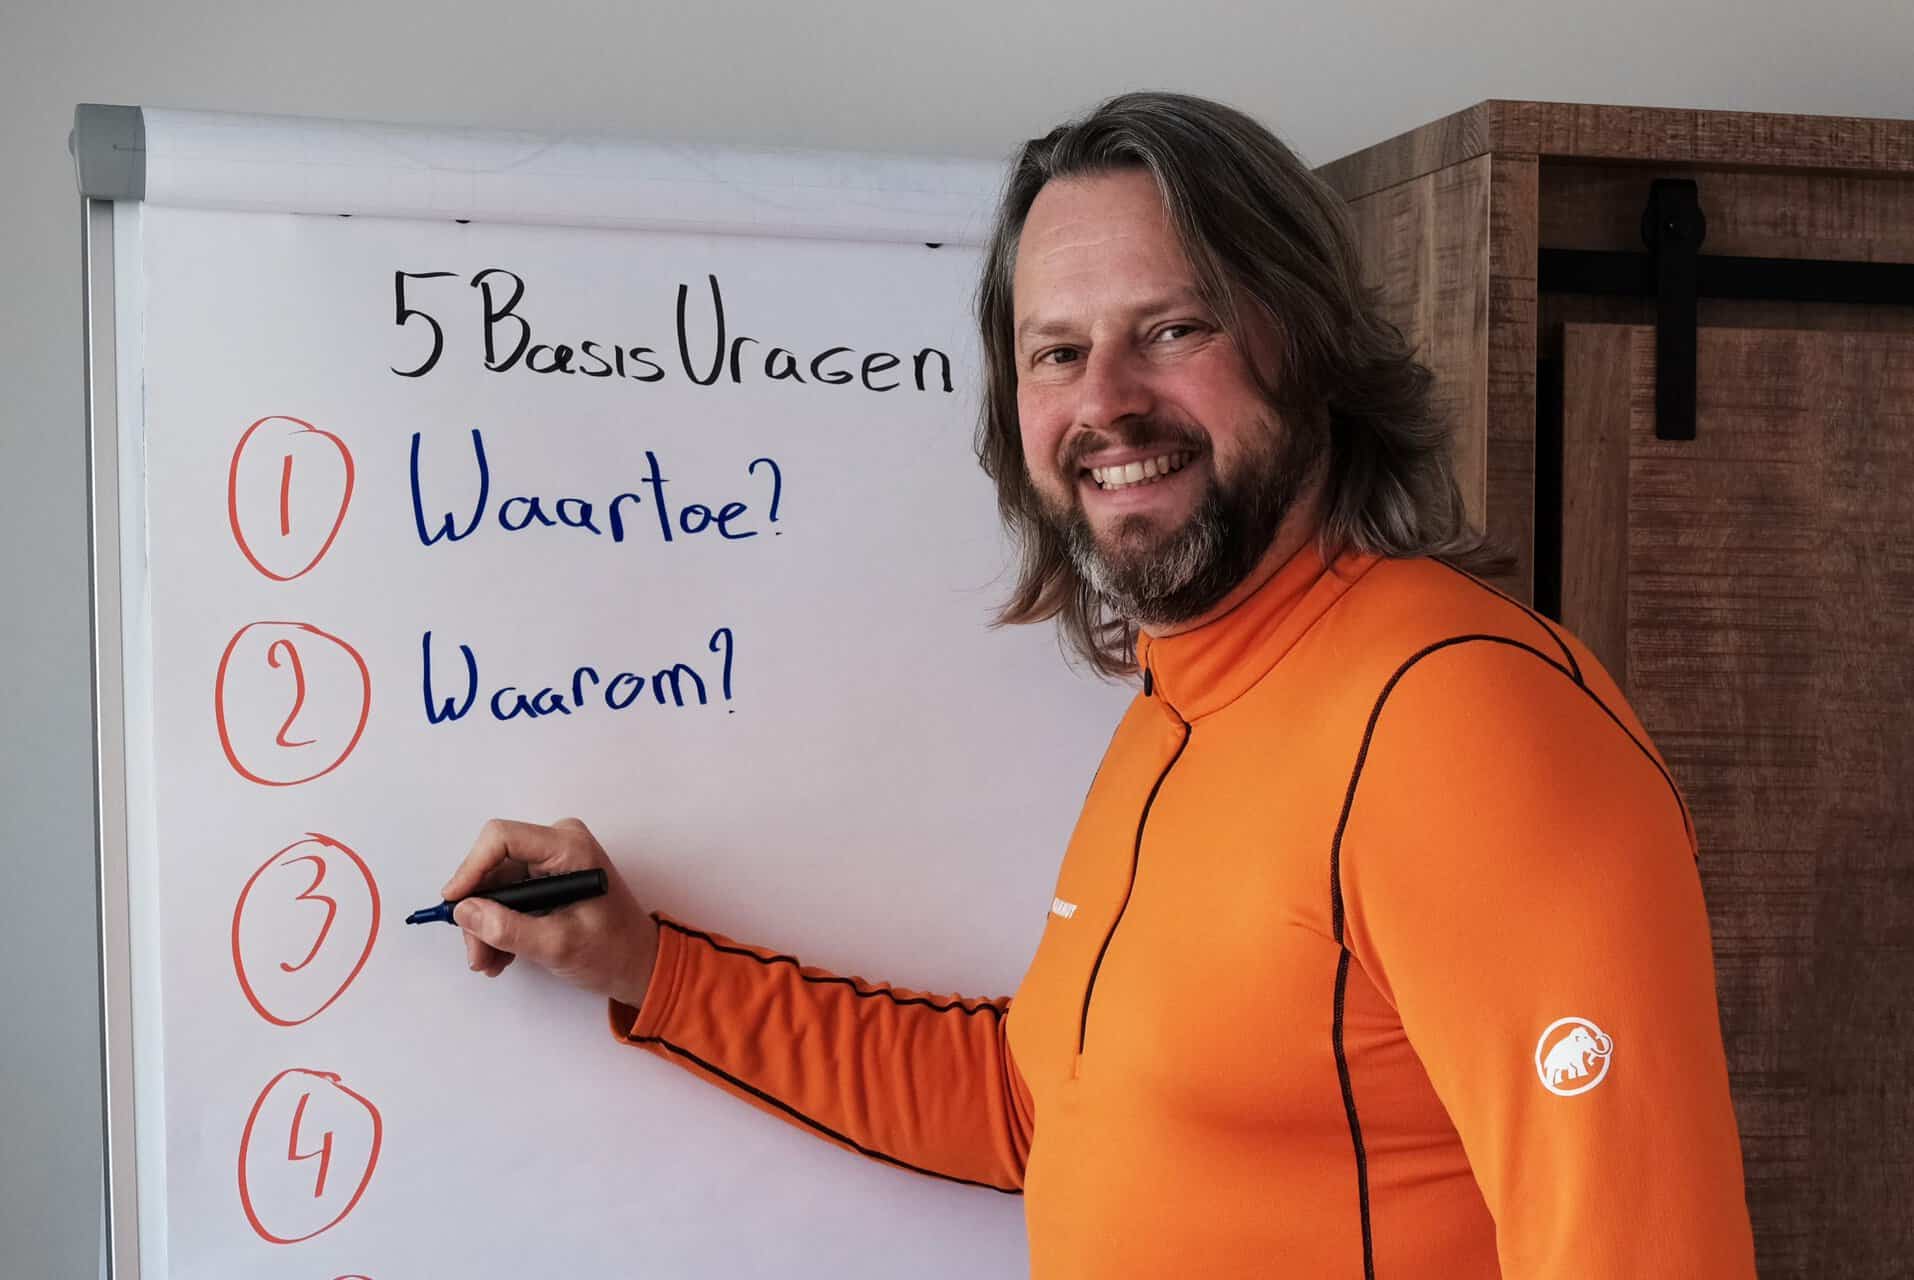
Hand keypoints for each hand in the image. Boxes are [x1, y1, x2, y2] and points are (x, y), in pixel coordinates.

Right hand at [440, 817, 659, 1007]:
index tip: (454, 904)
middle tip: (476, 954)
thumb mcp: (558, 946)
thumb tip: (465, 912)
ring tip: (489, 962)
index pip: (502, 838)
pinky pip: (507, 895)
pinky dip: (499, 924)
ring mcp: (551, 860)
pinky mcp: (546, 878)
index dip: (471, 868)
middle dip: (479, 910)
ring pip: (495, 885)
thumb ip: (508, 929)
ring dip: (486, 925)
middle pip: (494, 866)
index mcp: (569, 847)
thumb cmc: (612, 951)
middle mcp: (558, 844)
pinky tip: (500, 955)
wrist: (638, 963)